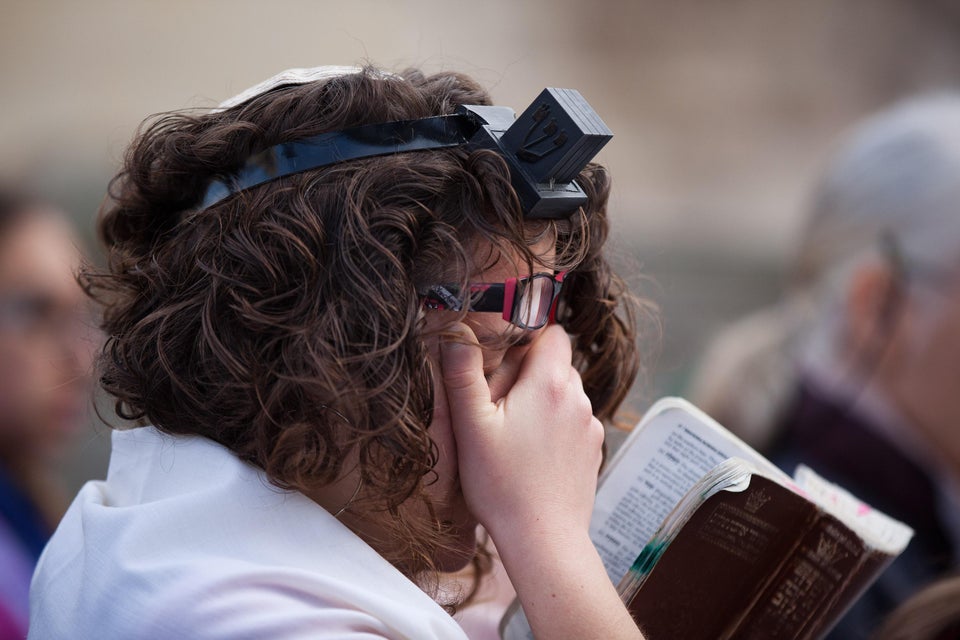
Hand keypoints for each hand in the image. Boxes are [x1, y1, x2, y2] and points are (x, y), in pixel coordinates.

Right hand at [437, 323, 604, 540]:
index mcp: (549, 384)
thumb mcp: (471, 426)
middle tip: (498, 404)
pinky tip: (531, 455)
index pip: (553, 333)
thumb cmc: (502, 485)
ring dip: (541, 401)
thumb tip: (456, 333)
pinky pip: (573, 422)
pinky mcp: (592, 450)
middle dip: (529, 372)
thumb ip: (463, 374)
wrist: (542, 539)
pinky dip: (554, 427)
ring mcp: (590, 426)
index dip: (527, 337)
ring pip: (565, 394)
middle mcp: (578, 399)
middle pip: (556, 363)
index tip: (502, 359)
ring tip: (513, 434)